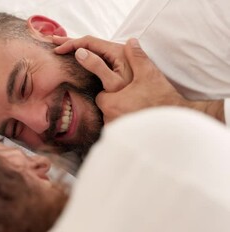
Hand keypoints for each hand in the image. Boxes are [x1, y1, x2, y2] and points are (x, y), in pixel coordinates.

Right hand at [53, 35, 132, 91]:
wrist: (150, 104)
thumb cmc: (133, 96)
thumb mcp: (113, 83)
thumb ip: (97, 66)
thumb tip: (80, 52)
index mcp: (117, 51)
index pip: (89, 42)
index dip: (72, 44)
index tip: (58, 50)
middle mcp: (118, 51)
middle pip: (90, 42)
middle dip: (71, 42)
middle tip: (54, 42)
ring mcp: (118, 58)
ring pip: (94, 48)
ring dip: (77, 47)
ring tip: (63, 47)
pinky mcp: (117, 65)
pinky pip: (98, 54)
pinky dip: (85, 53)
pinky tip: (79, 56)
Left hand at [94, 38, 224, 122]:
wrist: (178, 122)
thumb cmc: (162, 98)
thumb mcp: (149, 74)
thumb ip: (136, 56)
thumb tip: (130, 41)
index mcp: (110, 102)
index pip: (101, 95)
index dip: (112, 92)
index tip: (124, 91)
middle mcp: (109, 119)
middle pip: (106, 109)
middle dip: (116, 104)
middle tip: (133, 101)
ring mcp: (116, 131)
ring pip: (113, 120)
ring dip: (121, 115)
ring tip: (137, 112)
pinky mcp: (123, 140)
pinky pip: (120, 132)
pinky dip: (127, 127)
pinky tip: (139, 122)